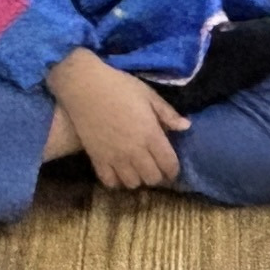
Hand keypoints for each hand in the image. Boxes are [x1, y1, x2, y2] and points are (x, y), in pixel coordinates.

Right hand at [46, 50, 187, 188]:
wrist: (84, 86)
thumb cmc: (119, 86)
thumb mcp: (148, 94)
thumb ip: (167, 113)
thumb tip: (186, 126)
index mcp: (150, 134)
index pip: (169, 165)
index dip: (173, 170)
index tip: (172, 167)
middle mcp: (135, 151)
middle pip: (152, 178)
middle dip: (158, 175)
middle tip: (155, 165)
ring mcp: (115, 157)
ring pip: (133, 183)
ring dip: (138, 178)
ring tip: (137, 168)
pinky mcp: (97, 159)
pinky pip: (110, 182)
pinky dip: (117, 181)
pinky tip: (118, 171)